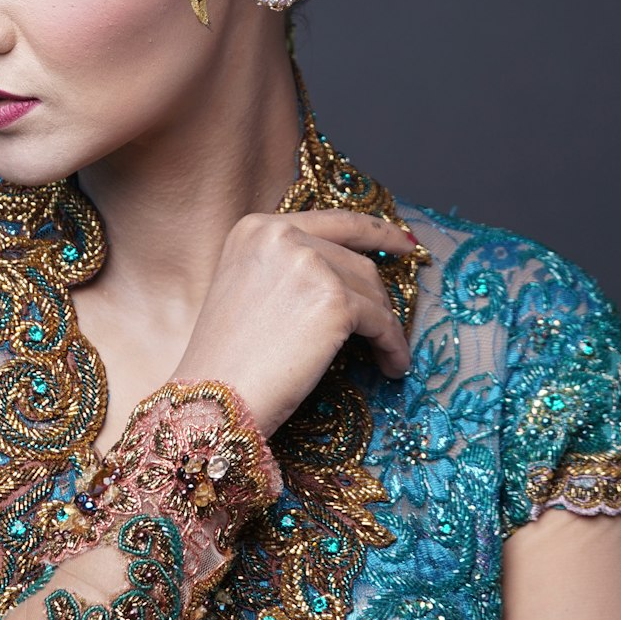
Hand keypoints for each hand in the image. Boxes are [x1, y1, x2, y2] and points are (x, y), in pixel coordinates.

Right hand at [171, 210, 416, 438]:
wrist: (214, 398)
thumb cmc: (228, 358)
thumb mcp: (247, 288)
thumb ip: (288, 267)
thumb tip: (350, 272)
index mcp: (257, 228)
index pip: (332, 222)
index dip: (376, 231)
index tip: (406, 243)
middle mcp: (282, 235)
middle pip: (355, 260)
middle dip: (374, 298)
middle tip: (383, 330)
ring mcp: (308, 264)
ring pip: (371, 290)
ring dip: (384, 325)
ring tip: (386, 355)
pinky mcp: (333, 300)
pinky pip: (381, 321)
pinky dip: (391, 345)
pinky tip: (391, 365)